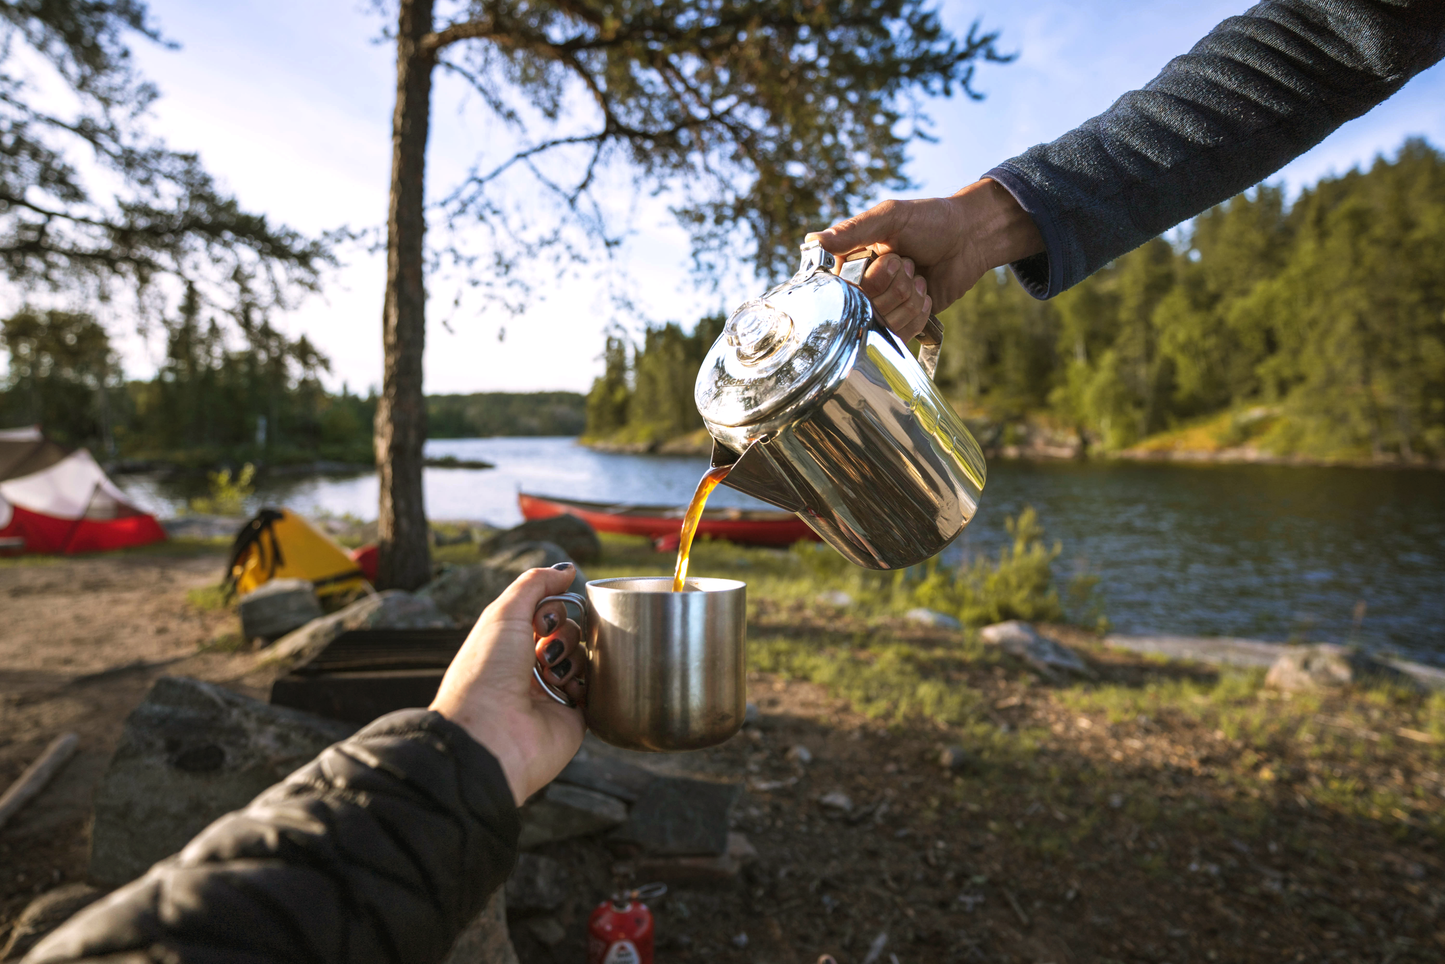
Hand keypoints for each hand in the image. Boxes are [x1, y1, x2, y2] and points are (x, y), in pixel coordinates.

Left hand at [431, 564, 587, 805]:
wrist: (491, 733)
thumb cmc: (486, 672)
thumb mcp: (503, 613)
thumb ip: (536, 583)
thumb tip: (567, 570)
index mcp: (509, 645)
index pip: (546, 613)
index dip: (552, 609)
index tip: (542, 618)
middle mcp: (529, 668)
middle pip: (569, 632)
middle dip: (562, 634)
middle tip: (543, 650)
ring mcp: (552, 692)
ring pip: (584, 657)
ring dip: (570, 658)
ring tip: (550, 674)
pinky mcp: (574, 716)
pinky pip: (596, 688)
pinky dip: (585, 683)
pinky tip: (567, 689)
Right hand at [811, 178, 1043, 340]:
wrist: (970, 238)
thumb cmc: (930, 220)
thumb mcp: (891, 217)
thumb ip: (853, 230)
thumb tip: (813, 241)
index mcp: (852, 260)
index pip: (842, 287)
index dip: (869, 278)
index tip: (892, 259)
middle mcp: (862, 286)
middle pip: (866, 306)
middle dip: (896, 284)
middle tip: (910, 263)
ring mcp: (883, 306)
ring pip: (885, 322)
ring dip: (910, 297)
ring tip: (919, 277)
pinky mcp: (903, 322)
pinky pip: (901, 333)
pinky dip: (919, 312)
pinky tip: (926, 293)